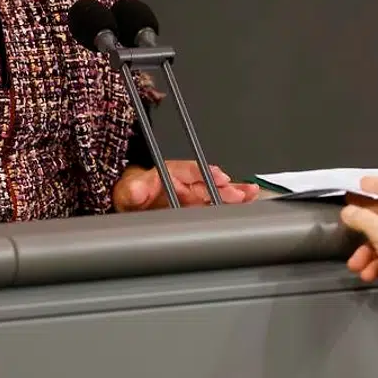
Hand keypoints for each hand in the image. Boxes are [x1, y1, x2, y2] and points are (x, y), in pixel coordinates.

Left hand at [112, 161, 259, 210]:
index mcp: (169, 173)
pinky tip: (247, 202)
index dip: (204, 173)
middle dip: (224, 187)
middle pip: (208, 183)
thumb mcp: (127, 192)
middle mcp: (186, 182)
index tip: (218, 176)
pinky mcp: (198, 208)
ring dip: (233, 193)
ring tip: (250, 194)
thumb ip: (133, 190)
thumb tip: (137, 190)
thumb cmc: (132, 195)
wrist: (131, 208)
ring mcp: (193, 195)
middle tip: (239, 193)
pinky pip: (217, 203)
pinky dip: (232, 203)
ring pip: (216, 192)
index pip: (189, 170)